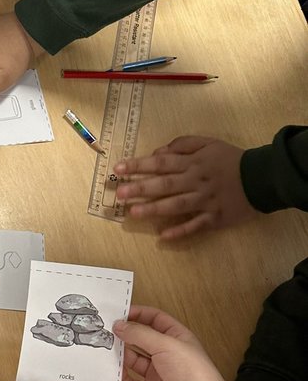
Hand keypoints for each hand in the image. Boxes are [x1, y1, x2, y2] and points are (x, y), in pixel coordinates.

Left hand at [114, 136, 254, 239]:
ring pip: (176, 205)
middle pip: (164, 184)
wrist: (261, 178)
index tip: (118, 168)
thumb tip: (157, 152)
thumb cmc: (230, 160)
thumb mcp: (208, 143)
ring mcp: (204, 201)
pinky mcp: (214, 217)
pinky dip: (180, 231)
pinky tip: (163, 237)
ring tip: (133, 213)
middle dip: (140, 189)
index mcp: (192, 163)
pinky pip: (195, 226)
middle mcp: (195, 181)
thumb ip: (182, 145)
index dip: (139, 165)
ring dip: (154, 209)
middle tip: (120, 194)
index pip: (161, 163)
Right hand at [114, 306, 228, 380]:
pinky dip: (120, 377)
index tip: (120, 313)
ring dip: (121, 355)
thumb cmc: (191, 372)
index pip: (155, 319)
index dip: (138, 314)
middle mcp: (166, 354)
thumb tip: (119, 326)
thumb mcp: (165, 344)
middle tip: (107, 330)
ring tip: (106, 349)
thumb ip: (140, 334)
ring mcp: (157, 372)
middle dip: (126, 335)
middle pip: (141, 339)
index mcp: (176, 338)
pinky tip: (111, 371)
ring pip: (133, 360)